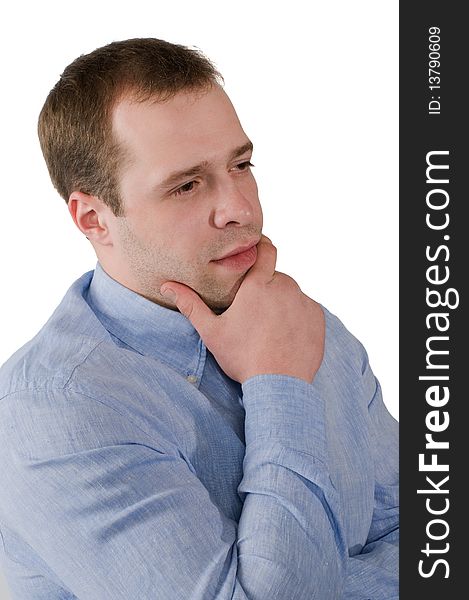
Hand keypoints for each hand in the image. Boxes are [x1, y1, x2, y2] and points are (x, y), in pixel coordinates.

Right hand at [160, 236, 324, 383]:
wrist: (279, 385)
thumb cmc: (242, 357)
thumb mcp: (212, 332)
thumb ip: (190, 304)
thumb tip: (166, 285)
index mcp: (258, 285)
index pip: (266, 249)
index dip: (260, 247)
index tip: (254, 253)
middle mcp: (285, 287)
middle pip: (276, 276)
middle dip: (267, 287)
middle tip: (254, 311)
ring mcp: (303, 302)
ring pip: (292, 293)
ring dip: (282, 302)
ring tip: (270, 327)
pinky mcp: (317, 317)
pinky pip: (306, 308)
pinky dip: (298, 316)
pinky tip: (285, 335)